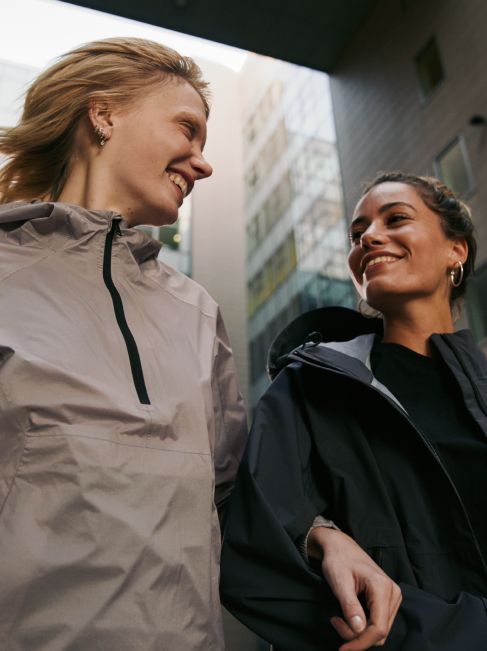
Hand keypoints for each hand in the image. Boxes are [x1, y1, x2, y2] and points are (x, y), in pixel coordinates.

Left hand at [307, 528, 401, 650]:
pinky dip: (363, 626)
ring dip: (359, 632)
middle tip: (335, 622)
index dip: (361, 643)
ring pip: (380, 630)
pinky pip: (379, 623)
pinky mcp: (388, 599)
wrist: (340, 546)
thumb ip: (350, 606)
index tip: (343, 648)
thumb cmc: (338, 560)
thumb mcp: (339, 582)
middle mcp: (393, 592)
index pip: (378, 628)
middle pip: (379, 632)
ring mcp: (392, 596)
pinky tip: (349, 616)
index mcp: (382, 587)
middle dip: (356, 636)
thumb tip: (359, 630)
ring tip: (339, 618)